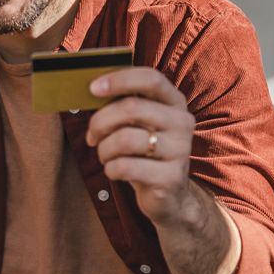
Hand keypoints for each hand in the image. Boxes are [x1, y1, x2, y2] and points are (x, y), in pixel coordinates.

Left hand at [85, 67, 195, 225]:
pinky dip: (110, 168)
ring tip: (105, 155)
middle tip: (91, 135)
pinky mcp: (170, 177)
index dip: (119, 80)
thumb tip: (92, 91)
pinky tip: (114, 170)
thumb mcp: (139, 125)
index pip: (151, 78)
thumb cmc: (145, 152)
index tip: (93, 88)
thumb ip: (122, 105)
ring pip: (124, 139)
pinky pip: (125, 167)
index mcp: (174, 102)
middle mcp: (182, 122)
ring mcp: (180, 150)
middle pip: (131, 107)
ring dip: (104, 149)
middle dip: (100, 121)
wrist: (169, 195)